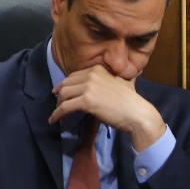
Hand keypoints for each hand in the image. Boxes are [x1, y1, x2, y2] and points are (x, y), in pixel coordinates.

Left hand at [49, 65, 165, 150]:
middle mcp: (92, 74)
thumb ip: (115, 76)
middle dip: (60, 93)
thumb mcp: (123, 81)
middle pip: (67, 83)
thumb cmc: (131, 100)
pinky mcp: (86, 101)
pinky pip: (65, 107)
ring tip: (56, 113)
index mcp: (98, 68)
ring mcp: (88, 87)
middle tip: (57, 102)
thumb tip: (126, 72)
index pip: (75, 75)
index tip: (59, 91)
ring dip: (58, 105)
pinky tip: (53, 120)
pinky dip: (57, 114)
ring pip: (64, 94)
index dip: (65, 83)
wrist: (136, 113)